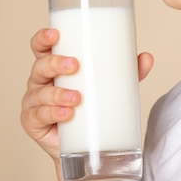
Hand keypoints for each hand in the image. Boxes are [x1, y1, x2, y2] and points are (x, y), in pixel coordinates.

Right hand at [20, 28, 153, 160]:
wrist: (85, 146)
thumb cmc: (92, 107)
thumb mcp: (110, 86)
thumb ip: (128, 72)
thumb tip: (146, 57)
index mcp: (53, 67)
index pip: (41, 48)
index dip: (43, 38)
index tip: (55, 34)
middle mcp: (40, 82)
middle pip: (40, 66)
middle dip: (55, 63)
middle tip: (75, 65)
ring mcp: (34, 102)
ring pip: (40, 93)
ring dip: (57, 93)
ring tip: (76, 97)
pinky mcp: (33, 123)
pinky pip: (39, 116)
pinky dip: (53, 114)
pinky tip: (66, 114)